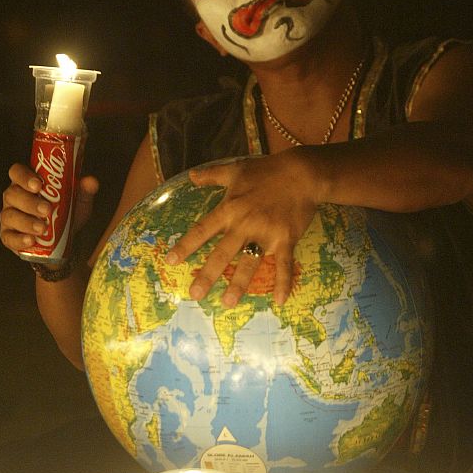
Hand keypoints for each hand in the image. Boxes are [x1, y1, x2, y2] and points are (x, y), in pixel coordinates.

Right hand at [0, 163, 98, 255]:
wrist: (64, 238)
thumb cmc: (65, 211)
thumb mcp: (78, 200)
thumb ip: (84, 190)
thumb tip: (90, 181)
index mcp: (26, 182)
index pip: (17, 172)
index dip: (24, 177)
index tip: (38, 185)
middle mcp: (14, 197)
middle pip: (12, 194)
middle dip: (29, 202)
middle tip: (46, 209)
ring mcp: (9, 216)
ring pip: (9, 215)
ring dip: (26, 222)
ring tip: (42, 228)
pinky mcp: (8, 236)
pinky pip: (8, 237)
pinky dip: (19, 239)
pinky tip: (30, 240)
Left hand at [166, 151, 316, 305]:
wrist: (301, 173)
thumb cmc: (267, 170)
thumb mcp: (235, 169)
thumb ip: (212, 175)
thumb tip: (191, 176)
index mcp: (229, 208)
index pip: (202, 230)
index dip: (186, 245)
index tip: (171, 261)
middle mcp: (244, 225)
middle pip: (222, 253)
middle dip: (208, 275)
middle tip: (195, 295)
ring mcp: (265, 234)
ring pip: (249, 263)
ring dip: (238, 284)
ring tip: (228, 302)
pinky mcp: (285, 240)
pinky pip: (284, 265)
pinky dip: (283, 283)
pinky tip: (280, 301)